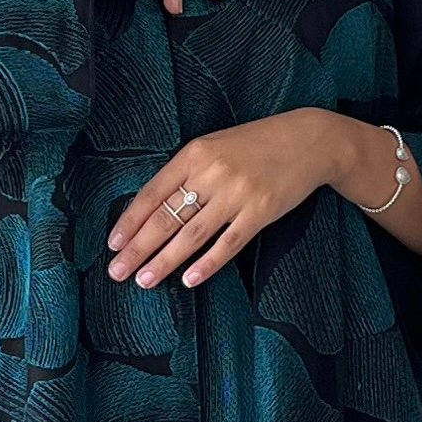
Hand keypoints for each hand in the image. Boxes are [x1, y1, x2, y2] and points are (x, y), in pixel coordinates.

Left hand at [109, 109, 347, 287]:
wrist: (308, 140)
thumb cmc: (256, 145)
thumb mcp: (215, 147)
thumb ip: (187, 173)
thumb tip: (155, 209)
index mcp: (194, 154)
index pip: (153, 193)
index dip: (130, 221)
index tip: (113, 244)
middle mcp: (212, 173)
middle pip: (166, 218)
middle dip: (138, 248)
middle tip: (117, 271)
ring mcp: (237, 193)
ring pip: (192, 235)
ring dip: (164, 261)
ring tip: (144, 280)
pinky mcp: (261, 211)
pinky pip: (228, 244)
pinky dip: (207, 264)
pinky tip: (189, 280)